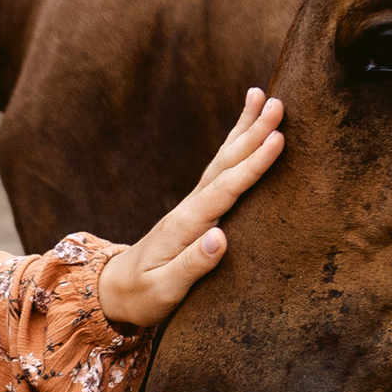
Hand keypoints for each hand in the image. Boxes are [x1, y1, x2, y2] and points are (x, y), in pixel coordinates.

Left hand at [96, 89, 285, 329]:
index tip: (277, 139)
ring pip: (222, 160)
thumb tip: (221, 238)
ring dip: (243, 129)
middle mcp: (189, 208)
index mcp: (186, 225)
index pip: (224, 190)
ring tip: (262, 95)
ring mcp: (192, 205)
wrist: (114, 291)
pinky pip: (220, 170)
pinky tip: (246, 131)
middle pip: (225, 163)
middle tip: (278, 103)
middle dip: (252, 133)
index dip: (252, 165)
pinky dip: (235, 146)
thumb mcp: (164, 290)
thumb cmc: (142, 296)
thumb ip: (193, 265)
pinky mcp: (196, 209)